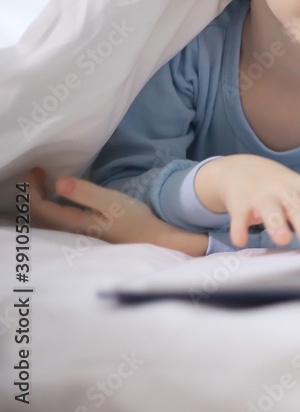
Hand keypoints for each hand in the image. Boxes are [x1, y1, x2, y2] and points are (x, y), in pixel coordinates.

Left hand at [26, 168, 208, 255]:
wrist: (153, 241)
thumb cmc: (135, 221)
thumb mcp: (113, 202)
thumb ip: (86, 193)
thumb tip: (59, 182)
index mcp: (73, 224)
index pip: (41, 208)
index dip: (33, 189)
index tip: (36, 170)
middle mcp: (70, 232)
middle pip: (39, 215)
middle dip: (33, 193)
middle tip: (37, 173)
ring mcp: (76, 235)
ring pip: (46, 219)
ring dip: (40, 200)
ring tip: (44, 182)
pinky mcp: (85, 233)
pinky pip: (56, 220)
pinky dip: (50, 206)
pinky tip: (59, 198)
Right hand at [193, 155, 299, 251]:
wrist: (242, 169)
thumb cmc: (281, 189)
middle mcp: (285, 190)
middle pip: (298, 208)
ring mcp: (261, 195)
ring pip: (271, 210)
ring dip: (276, 224)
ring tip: (282, 240)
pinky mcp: (240, 203)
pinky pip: (239, 216)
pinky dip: (239, 228)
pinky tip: (240, 240)